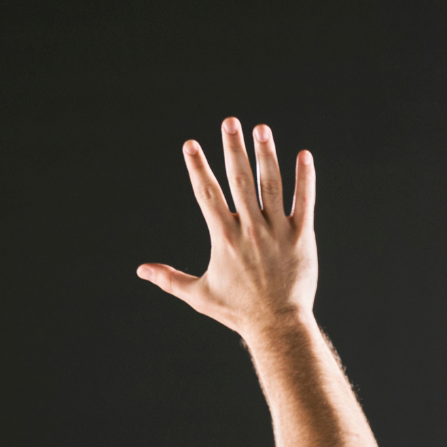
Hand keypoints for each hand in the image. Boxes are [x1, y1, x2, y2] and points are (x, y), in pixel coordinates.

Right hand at [138, 118, 318, 341]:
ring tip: (262, 128)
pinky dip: (305, 178)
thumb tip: (141, 270)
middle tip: (229, 121)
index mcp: (224, 238)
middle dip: (233, 149)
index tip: (190, 144)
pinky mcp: (302, 236)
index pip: (207, 195)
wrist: (276, 325)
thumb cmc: (236, 311)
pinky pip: (305, 201)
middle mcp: (250, 230)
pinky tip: (303, 155)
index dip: (198, 167)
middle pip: (239, 181)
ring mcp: (278, 231)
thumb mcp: (198, 295)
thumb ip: (169, 278)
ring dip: (266, 155)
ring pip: (271, 185)